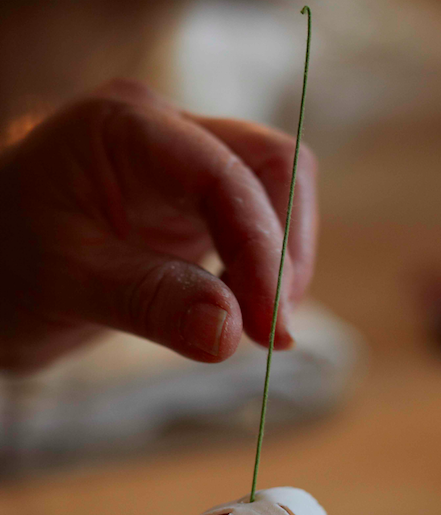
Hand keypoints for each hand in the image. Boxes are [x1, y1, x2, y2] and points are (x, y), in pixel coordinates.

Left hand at [0, 79, 317, 371]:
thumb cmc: (5, 262)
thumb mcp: (66, 281)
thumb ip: (149, 299)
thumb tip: (231, 332)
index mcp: (125, 128)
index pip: (225, 173)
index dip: (262, 249)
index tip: (270, 327)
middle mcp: (165, 135)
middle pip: (271, 167)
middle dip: (284, 250)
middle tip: (275, 332)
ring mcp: (184, 170)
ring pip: (272, 196)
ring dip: (280, 263)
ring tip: (260, 328)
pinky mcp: (193, 209)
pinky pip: (253, 228)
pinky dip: (262, 272)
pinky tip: (242, 312)